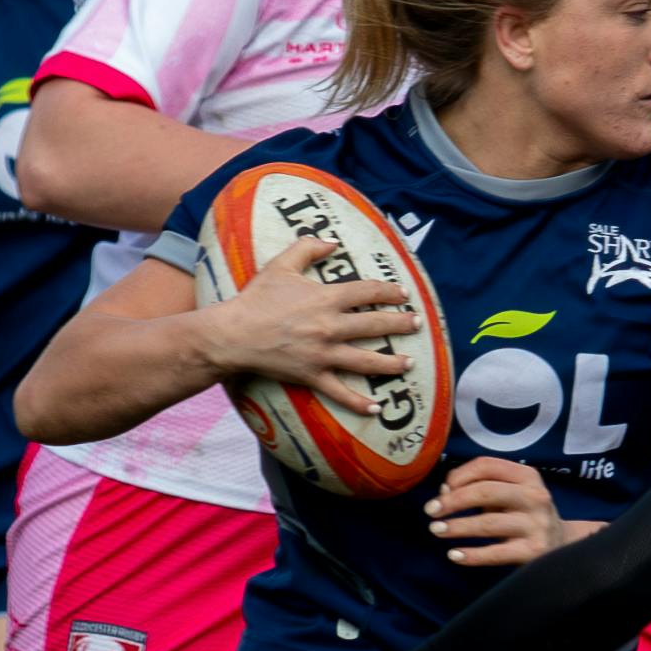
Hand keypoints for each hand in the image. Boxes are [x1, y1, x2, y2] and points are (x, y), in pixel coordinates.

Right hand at [189, 259, 420, 416]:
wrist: (234, 334)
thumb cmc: (256, 299)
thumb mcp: (281, 265)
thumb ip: (308, 248)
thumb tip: (332, 241)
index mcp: (326, 298)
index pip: (367, 292)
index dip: (388, 291)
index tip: (403, 293)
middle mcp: (330, 327)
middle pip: (375, 325)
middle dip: (400, 324)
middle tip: (417, 324)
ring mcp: (323, 354)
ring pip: (366, 360)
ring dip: (391, 363)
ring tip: (409, 363)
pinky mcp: (312, 376)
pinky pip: (340, 392)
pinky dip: (358, 403)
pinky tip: (376, 409)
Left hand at [426, 455, 577, 569]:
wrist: (563, 545)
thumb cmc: (525, 515)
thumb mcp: (511, 493)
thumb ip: (481, 487)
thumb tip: (445, 493)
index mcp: (527, 476)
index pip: (487, 466)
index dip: (459, 476)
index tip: (442, 490)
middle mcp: (535, 497)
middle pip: (485, 492)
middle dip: (453, 501)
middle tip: (431, 511)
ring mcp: (536, 525)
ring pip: (488, 523)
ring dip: (457, 527)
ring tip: (436, 530)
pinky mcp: (533, 551)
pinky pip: (496, 553)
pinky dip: (472, 555)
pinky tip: (454, 555)